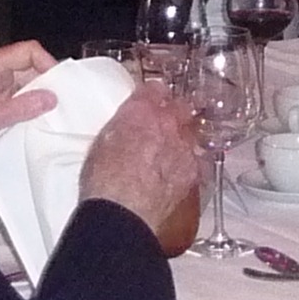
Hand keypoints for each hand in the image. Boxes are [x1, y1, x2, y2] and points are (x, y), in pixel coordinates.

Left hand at [0, 41, 57, 152]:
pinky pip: (17, 96)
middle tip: (59, 102)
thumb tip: (50, 99)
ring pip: (25, 82)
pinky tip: (32, 121)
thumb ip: (20, 109)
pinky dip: (27, 106)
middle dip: (46, 83)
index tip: (60, 84)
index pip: (29, 51)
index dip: (48, 64)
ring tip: (48, 113)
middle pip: (30, 66)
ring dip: (37, 97)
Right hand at [79, 81, 200, 235]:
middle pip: (180, 107)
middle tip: (164, 124)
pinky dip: (188, 161)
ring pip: (190, 132)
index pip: (154, 89)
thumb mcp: (102, 143)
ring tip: (170, 151)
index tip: (152, 99)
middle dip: (174, 113)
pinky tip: (178, 171)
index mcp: (139, 110)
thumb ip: (121, 127)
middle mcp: (167, 122)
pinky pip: (197, 158)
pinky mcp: (193, 169)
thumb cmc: (103, 181)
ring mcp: (184, 145)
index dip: (153, 94)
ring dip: (182, 138)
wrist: (124, 211)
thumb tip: (126, 128)